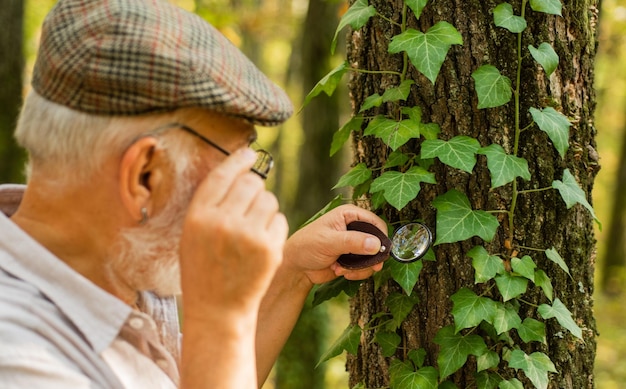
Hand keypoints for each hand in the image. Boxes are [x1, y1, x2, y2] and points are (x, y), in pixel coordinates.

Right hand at [179, 148, 288, 318]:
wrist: (218, 310)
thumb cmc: (203, 270)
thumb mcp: (192, 236)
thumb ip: (210, 205)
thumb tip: (237, 170)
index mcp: (198, 217)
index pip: (222, 175)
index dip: (238, 160)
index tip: (249, 153)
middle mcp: (223, 222)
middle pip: (250, 183)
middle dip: (253, 188)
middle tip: (249, 204)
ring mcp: (248, 236)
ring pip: (268, 199)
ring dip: (264, 208)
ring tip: (253, 228)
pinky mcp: (270, 249)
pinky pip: (279, 219)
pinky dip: (273, 226)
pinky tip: (261, 243)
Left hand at [283, 204, 386, 284]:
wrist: (296, 266)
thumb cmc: (307, 246)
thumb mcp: (329, 242)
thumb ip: (353, 242)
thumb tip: (376, 244)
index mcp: (349, 214)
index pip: (375, 222)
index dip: (381, 237)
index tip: (380, 252)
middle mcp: (354, 227)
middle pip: (378, 241)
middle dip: (371, 257)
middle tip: (367, 266)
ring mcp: (354, 243)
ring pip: (373, 257)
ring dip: (361, 267)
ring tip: (341, 269)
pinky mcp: (353, 258)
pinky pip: (366, 267)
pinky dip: (356, 272)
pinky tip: (340, 271)